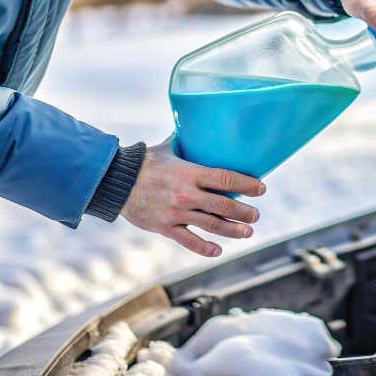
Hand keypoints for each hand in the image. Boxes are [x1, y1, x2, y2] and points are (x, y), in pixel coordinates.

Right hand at [120, 138, 264, 256]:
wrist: (114, 181)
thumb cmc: (144, 161)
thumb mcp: (169, 148)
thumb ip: (187, 143)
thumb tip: (201, 126)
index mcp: (190, 172)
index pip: (226, 179)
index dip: (247, 185)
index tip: (261, 188)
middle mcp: (186, 193)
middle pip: (224, 205)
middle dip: (245, 212)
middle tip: (256, 215)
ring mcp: (176, 212)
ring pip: (212, 225)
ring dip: (233, 230)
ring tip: (247, 232)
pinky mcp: (165, 227)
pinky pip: (188, 240)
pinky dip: (205, 247)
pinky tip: (219, 250)